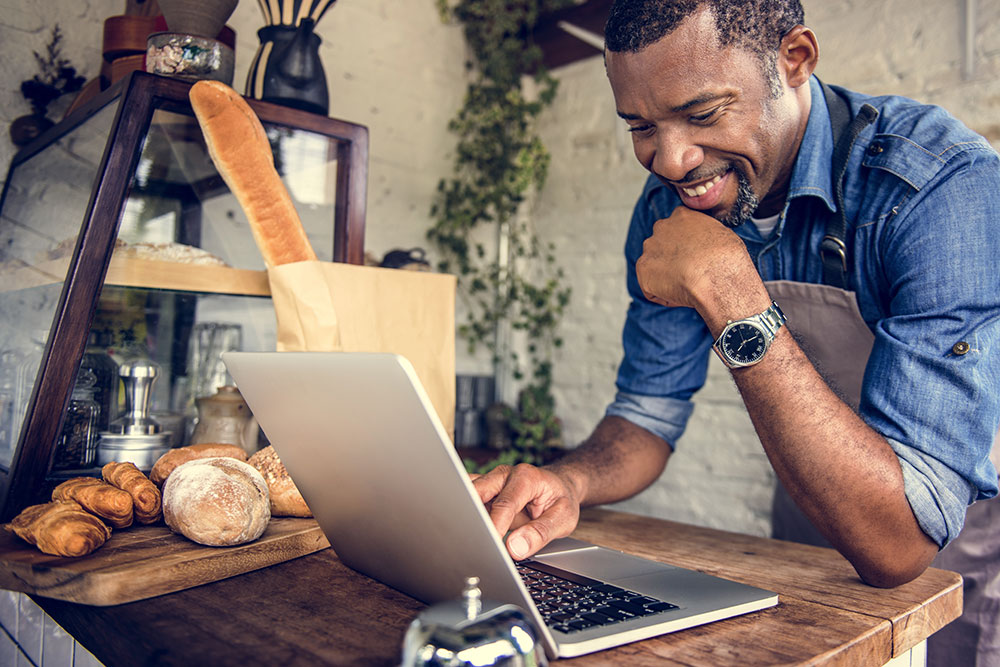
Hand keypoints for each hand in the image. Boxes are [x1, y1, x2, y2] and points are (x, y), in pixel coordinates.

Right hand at [472, 463, 580, 559]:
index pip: (505, 504)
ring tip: (463, 536)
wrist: (559, 486)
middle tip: (471, 542)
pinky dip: (463, 512)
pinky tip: (463, 528)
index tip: (491, 546)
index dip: (495, 526)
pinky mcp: (483, 489)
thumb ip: (540, 533)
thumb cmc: (561, 500)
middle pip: (477, 493)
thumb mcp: (563, 518)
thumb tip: (515, 548)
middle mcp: (504, 475)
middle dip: (472, 517)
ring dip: (464, 514)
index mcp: (526, 477)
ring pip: (467, 494)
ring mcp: (491, 481)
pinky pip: (466, 497)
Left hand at [635, 206, 753, 310]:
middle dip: (672, 260)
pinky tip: (681, 295)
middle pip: (661, 246)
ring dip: (667, 277)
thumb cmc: (727, 258)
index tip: (694, 258)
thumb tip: (706, 245)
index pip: (677, 229)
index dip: (685, 246)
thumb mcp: (722, 234)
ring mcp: (649, 248)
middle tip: (689, 273)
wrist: (717, 276)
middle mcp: (661, 227)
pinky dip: (664, 295)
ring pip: (655, 267)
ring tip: (688, 286)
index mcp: (681, 215)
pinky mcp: (643, 271)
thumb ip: (705, 235)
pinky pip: (651, 288)